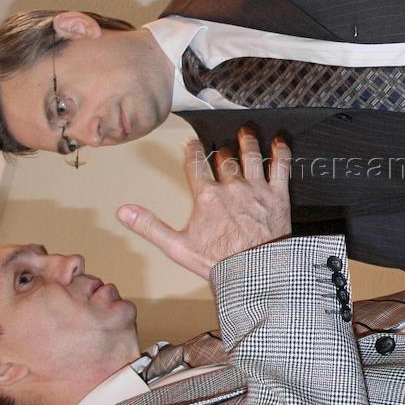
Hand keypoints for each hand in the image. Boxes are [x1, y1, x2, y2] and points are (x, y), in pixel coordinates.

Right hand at [117, 128, 292, 277]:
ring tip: (246, 133)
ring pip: (250, 156)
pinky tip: (280, 142)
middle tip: (221, 147)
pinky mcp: (278, 195)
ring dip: (247, 142)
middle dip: (221, 152)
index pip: (196, 165)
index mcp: (207, 196)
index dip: (192, 151)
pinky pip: (281, 167)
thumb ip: (150, 226)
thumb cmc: (218, 262)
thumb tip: (124, 212)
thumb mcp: (177, 246)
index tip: (191, 143)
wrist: (255, 272)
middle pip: (224, 160)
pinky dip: (281, 152)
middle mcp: (231, 186)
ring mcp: (256, 188)